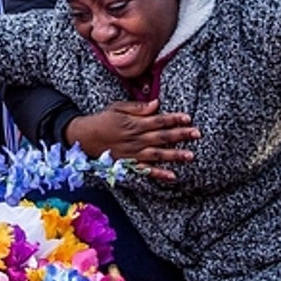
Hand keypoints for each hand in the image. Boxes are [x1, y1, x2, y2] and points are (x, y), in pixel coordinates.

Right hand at [64, 99, 200, 181]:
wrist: (83, 138)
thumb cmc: (102, 120)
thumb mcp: (117, 107)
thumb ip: (138, 107)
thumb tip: (157, 103)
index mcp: (134, 123)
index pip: (158, 120)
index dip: (174, 119)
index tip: (188, 118)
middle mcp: (135, 138)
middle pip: (162, 136)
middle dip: (180, 135)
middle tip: (197, 134)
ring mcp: (132, 153)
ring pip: (157, 154)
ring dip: (175, 155)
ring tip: (190, 156)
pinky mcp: (129, 164)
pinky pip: (146, 170)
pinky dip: (159, 174)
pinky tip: (172, 176)